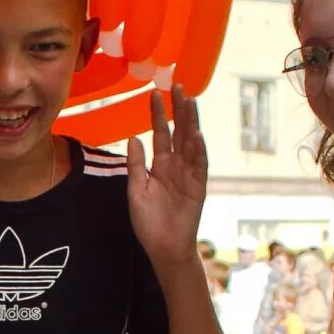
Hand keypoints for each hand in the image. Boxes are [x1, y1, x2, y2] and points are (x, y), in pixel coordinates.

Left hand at [126, 86, 210, 258]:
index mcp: (160, 165)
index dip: (158, 115)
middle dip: (178, 109)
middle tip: (177, 86)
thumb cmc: (148, 222)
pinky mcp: (198, 187)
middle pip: (179, 132)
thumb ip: (136, 164)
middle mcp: (176, 166)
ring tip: (190, 101)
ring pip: (191, 143)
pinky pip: (199, 165)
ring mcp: (189, 175)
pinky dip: (198, 149)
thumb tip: (134, 137)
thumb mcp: (136, 190)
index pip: (160, 133)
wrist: (163, 247)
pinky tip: (196, 134)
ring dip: (191, 122)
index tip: (154, 94)